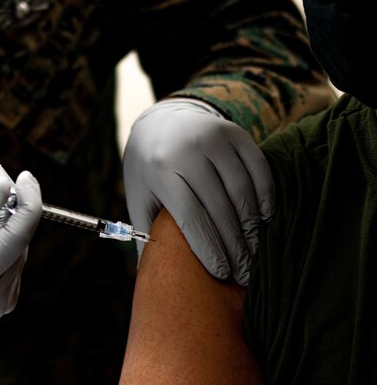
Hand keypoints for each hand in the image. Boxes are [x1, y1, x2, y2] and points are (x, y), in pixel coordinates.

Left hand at [123, 99, 273, 285]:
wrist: (160, 122)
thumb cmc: (148, 172)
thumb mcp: (140, 199)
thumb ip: (147, 236)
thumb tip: (154, 283)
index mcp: (160, 170)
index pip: (191, 217)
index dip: (209, 248)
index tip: (223, 273)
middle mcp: (188, 150)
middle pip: (220, 208)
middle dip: (235, 246)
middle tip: (245, 273)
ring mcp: (214, 137)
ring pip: (242, 191)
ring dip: (252, 226)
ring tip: (254, 252)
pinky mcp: (235, 131)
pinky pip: (259, 169)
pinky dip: (265, 196)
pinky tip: (264, 220)